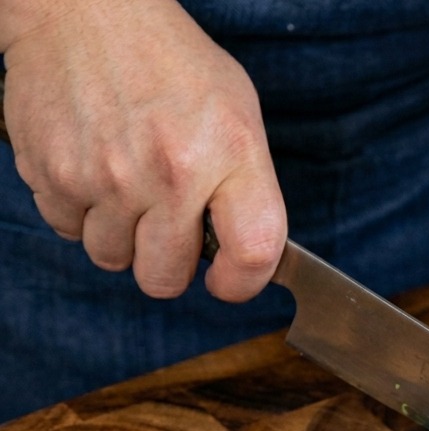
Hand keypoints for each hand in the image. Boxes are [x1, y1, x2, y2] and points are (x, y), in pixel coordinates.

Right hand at [0, 0, 285, 300]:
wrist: (85, 10)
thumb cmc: (171, 64)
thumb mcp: (238, 115)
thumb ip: (247, 189)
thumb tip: (243, 256)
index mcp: (229, 153)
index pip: (253, 253)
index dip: (241, 283)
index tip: (226, 280)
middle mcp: (169, 171)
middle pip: (165, 279)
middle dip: (167, 264)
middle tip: (166, 227)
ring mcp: (106, 177)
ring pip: (112, 259)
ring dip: (120, 237)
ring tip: (127, 186)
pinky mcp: (54, 173)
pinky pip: (68, 230)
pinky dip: (79, 211)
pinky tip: (93, 168)